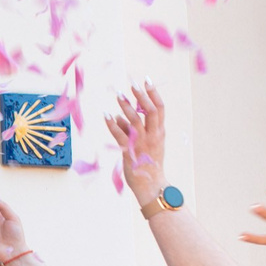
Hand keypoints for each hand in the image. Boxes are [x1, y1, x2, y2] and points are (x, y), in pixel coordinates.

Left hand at [104, 83, 168, 201]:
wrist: (151, 185)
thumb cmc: (148, 163)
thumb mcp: (148, 144)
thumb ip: (136, 129)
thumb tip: (120, 116)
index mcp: (160, 132)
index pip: (160, 108)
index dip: (153, 93)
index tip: (146, 80)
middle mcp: (153, 135)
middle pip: (150, 110)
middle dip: (141, 95)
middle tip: (132, 83)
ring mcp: (142, 143)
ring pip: (135, 120)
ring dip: (126, 106)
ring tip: (119, 94)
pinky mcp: (129, 151)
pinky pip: (119, 134)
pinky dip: (112, 123)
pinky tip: (106, 115)